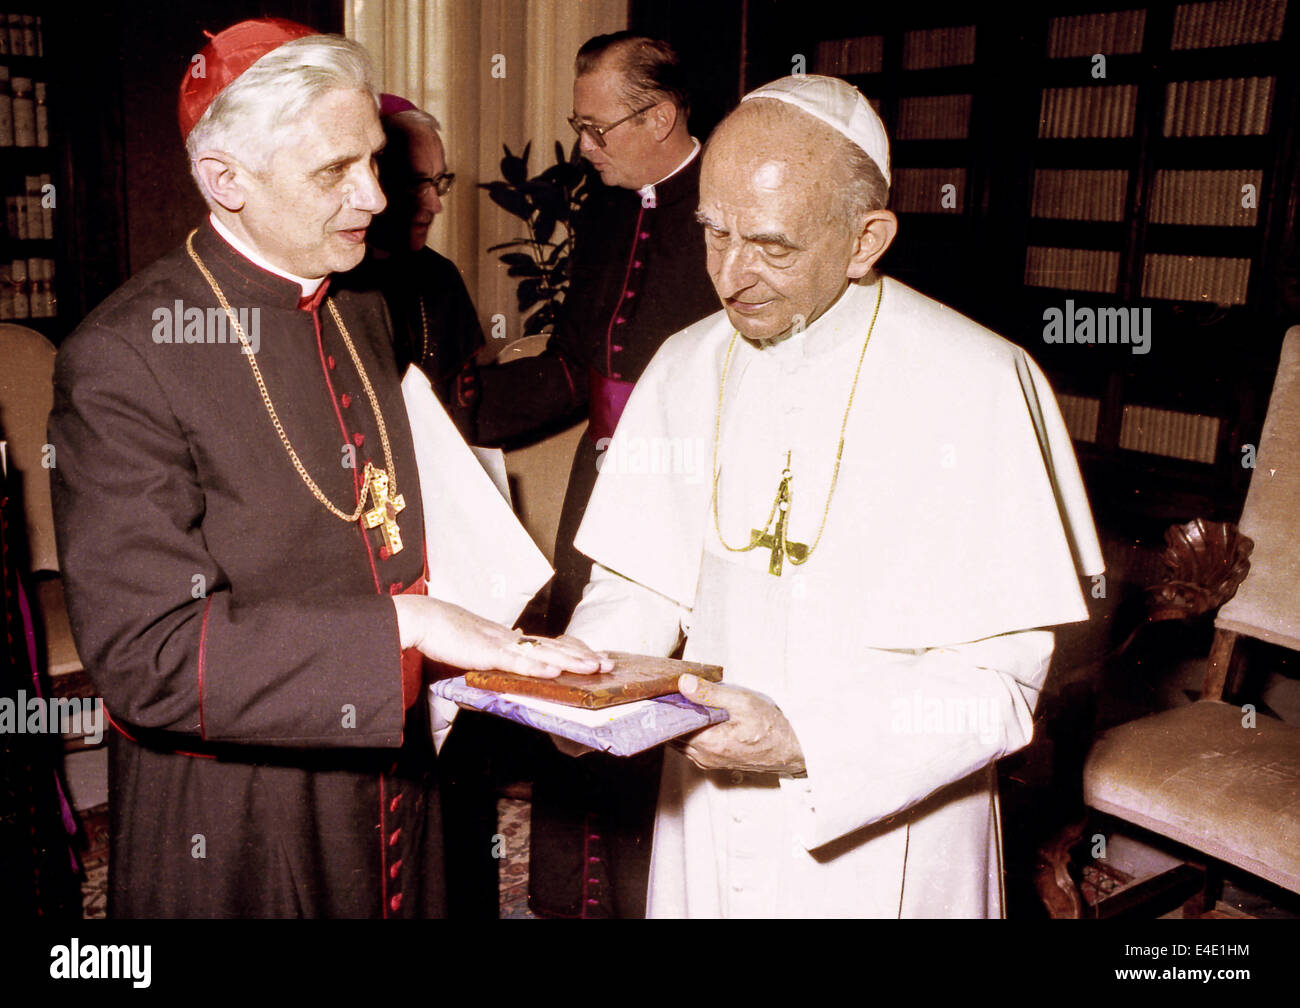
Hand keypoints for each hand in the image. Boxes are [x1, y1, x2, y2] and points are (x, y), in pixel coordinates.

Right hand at [393, 596, 612, 678]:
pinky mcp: (487, 652)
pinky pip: (516, 661)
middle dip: (583, 656)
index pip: (549, 645)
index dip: (574, 650)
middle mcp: (511, 638)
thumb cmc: (445, 631)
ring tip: (593, 667)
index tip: (596, 656)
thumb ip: (497, 648)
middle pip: (554, 647)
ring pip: (543, 653)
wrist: (423, 618)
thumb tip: (515, 645)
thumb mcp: (477, 643)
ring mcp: (501, 644)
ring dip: (570, 661)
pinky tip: (554, 671)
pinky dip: (537, 667)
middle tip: (609, 663)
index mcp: (509, 637)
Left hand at [676, 674, 804, 774]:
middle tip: (671, 692)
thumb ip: (710, 693)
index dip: (664, 707)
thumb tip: (684, 683)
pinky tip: (698, 716)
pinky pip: (691, 746)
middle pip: (672, 734)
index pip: (671, 726)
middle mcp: (704, 757)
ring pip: (680, 741)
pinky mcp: (714, 762)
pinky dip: (689, 731)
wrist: (791, 750)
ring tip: (684, 701)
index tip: (662, 691)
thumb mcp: (742, 702)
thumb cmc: (772, 727)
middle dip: (670, 714)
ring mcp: (708, 761)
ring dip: (679, 723)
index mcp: (708, 743)